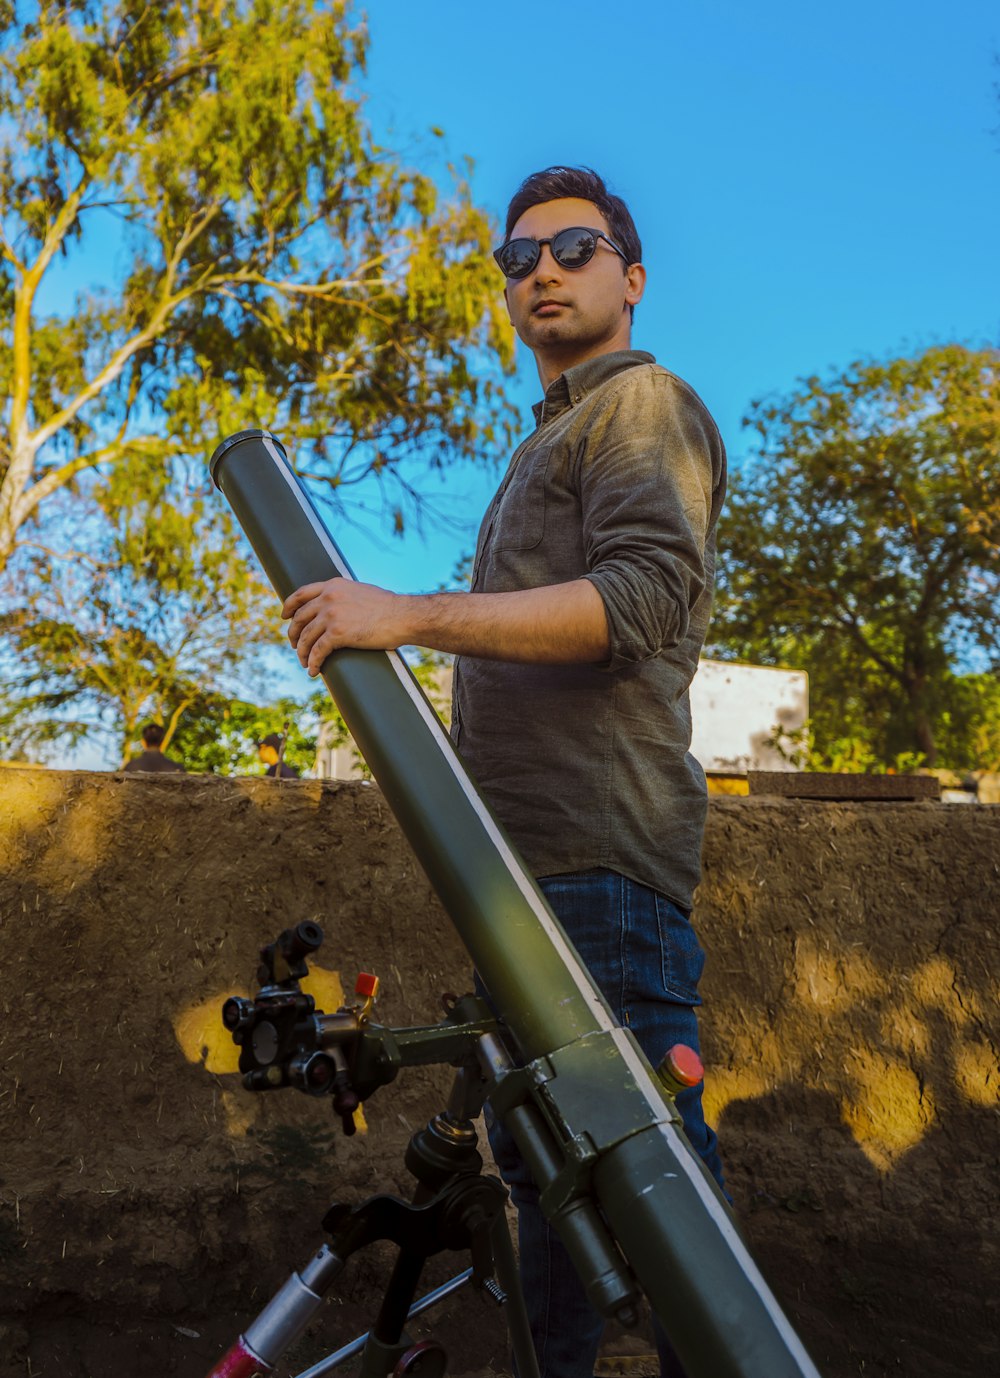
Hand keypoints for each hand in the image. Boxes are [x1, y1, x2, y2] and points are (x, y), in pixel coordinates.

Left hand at [282, 579, 403, 674]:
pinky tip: (313, 671)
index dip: (289, 606)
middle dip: (294, 634)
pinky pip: (317, 651)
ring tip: (305, 663)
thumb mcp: (361, 592)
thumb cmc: (389, 608)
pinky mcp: (337, 633)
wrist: (402, 616)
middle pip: (300, 618)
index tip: (284, 616)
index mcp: (333, 586)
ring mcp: (331, 615)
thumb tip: (339, 608)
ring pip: (306, 637)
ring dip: (302, 653)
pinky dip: (312, 663)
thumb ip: (345, 596)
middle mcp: (328, 598)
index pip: (301, 594)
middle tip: (295, 645)